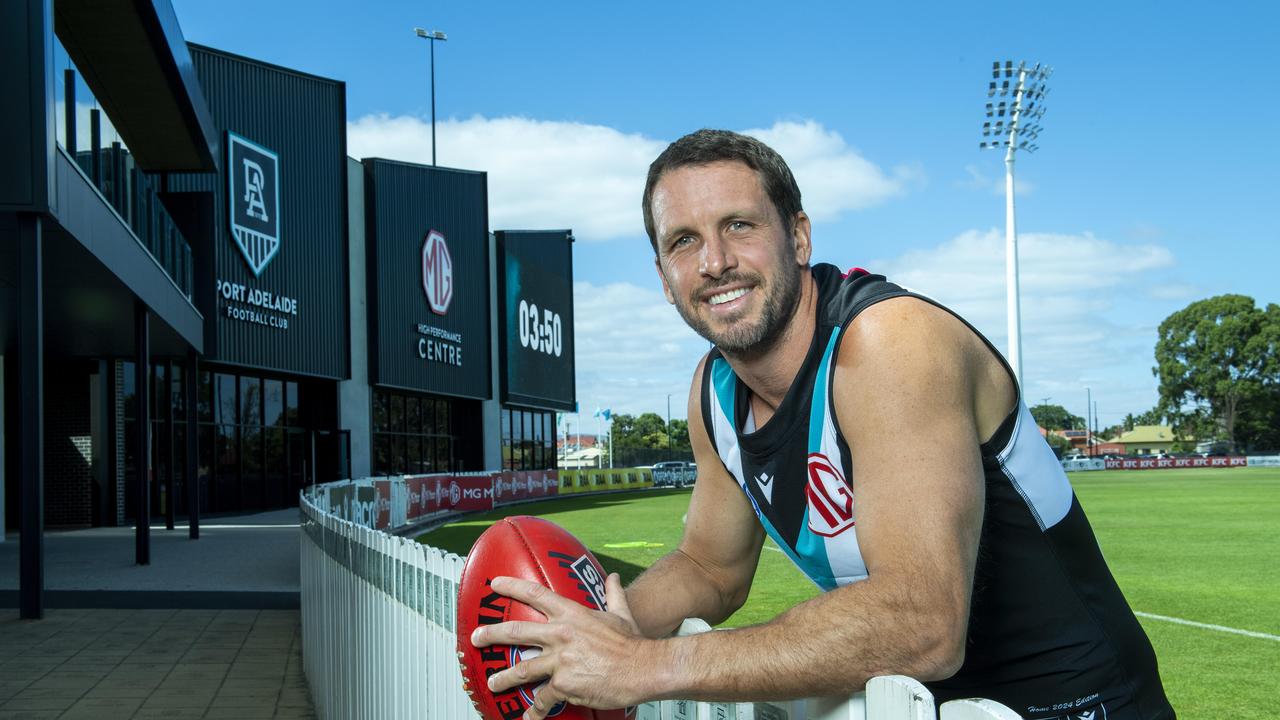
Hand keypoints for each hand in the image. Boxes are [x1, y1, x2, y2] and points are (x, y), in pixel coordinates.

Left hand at [471, 573, 655, 718]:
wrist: (643, 668)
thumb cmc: (633, 643)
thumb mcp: (621, 614)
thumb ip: (613, 595)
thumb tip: (613, 578)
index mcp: (572, 614)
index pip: (536, 594)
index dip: (512, 586)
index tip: (495, 584)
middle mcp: (561, 634)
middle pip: (516, 631)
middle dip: (492, 634)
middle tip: (476, 637)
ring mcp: (560, 660)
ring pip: (522, 669)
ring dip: (504, 678)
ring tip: (494, 684)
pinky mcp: (564, 684)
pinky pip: (542, 699)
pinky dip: (534, 711)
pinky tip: (528, 718)